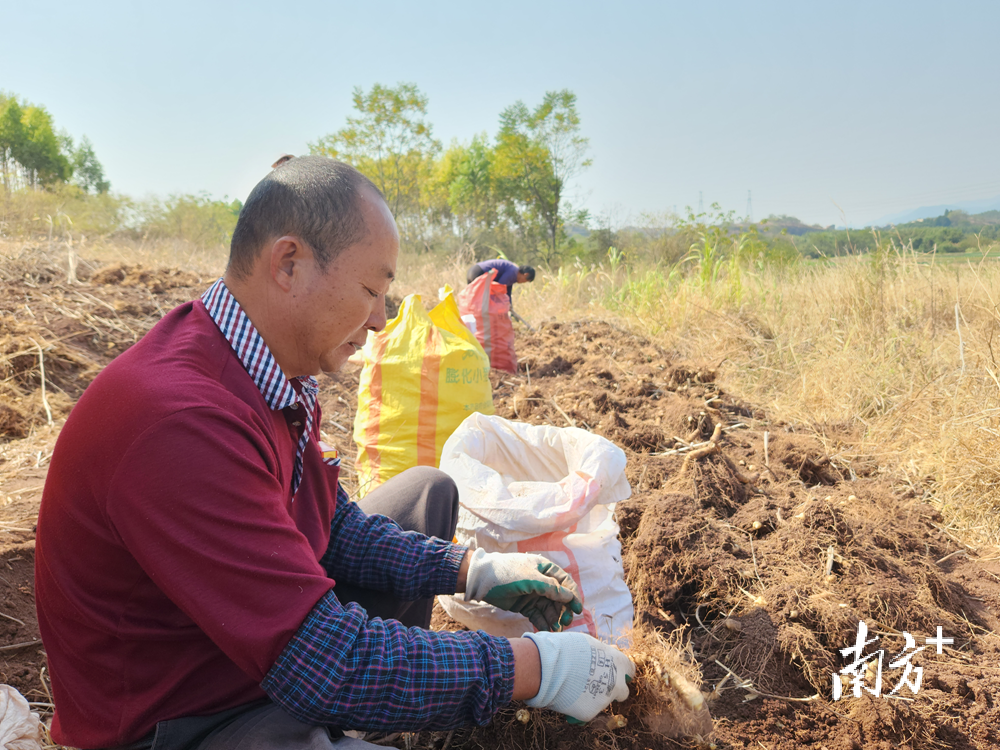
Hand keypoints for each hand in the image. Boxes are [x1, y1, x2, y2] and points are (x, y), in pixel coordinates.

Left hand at [463, 549, 582, 630]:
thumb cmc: (507, 573)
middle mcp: (542, 581)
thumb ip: (550, 588)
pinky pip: (538, 615)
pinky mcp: (525, 605)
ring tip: (556, 629)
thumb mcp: (530, 578)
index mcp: (545, 569)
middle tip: (566, 623)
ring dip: (554, 618)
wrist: (482, 580)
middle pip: (560, 598)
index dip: (574, 596)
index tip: (578, 609)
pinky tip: (546, 630)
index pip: (565, 582)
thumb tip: (569, 597)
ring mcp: (534, 594)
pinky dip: (543, 622)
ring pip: (550, 608)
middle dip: (564, 610)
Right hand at [523, 631, 633, 721]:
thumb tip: (600, 659)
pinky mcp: (590, 713)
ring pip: (602, 702)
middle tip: (597, 686)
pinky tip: (565, 698)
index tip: (615, 673)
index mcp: (617, 662)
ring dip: (592, 698)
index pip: (630, 670)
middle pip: (623, 692)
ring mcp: (604, 700)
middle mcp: (616, 683)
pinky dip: (577, 707)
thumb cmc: (566, 648)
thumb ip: (600, 654)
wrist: (549, 666)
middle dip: (612, 691)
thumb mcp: (588, 644)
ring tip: (572, 689)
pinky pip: (586, 711)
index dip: (621, 672)